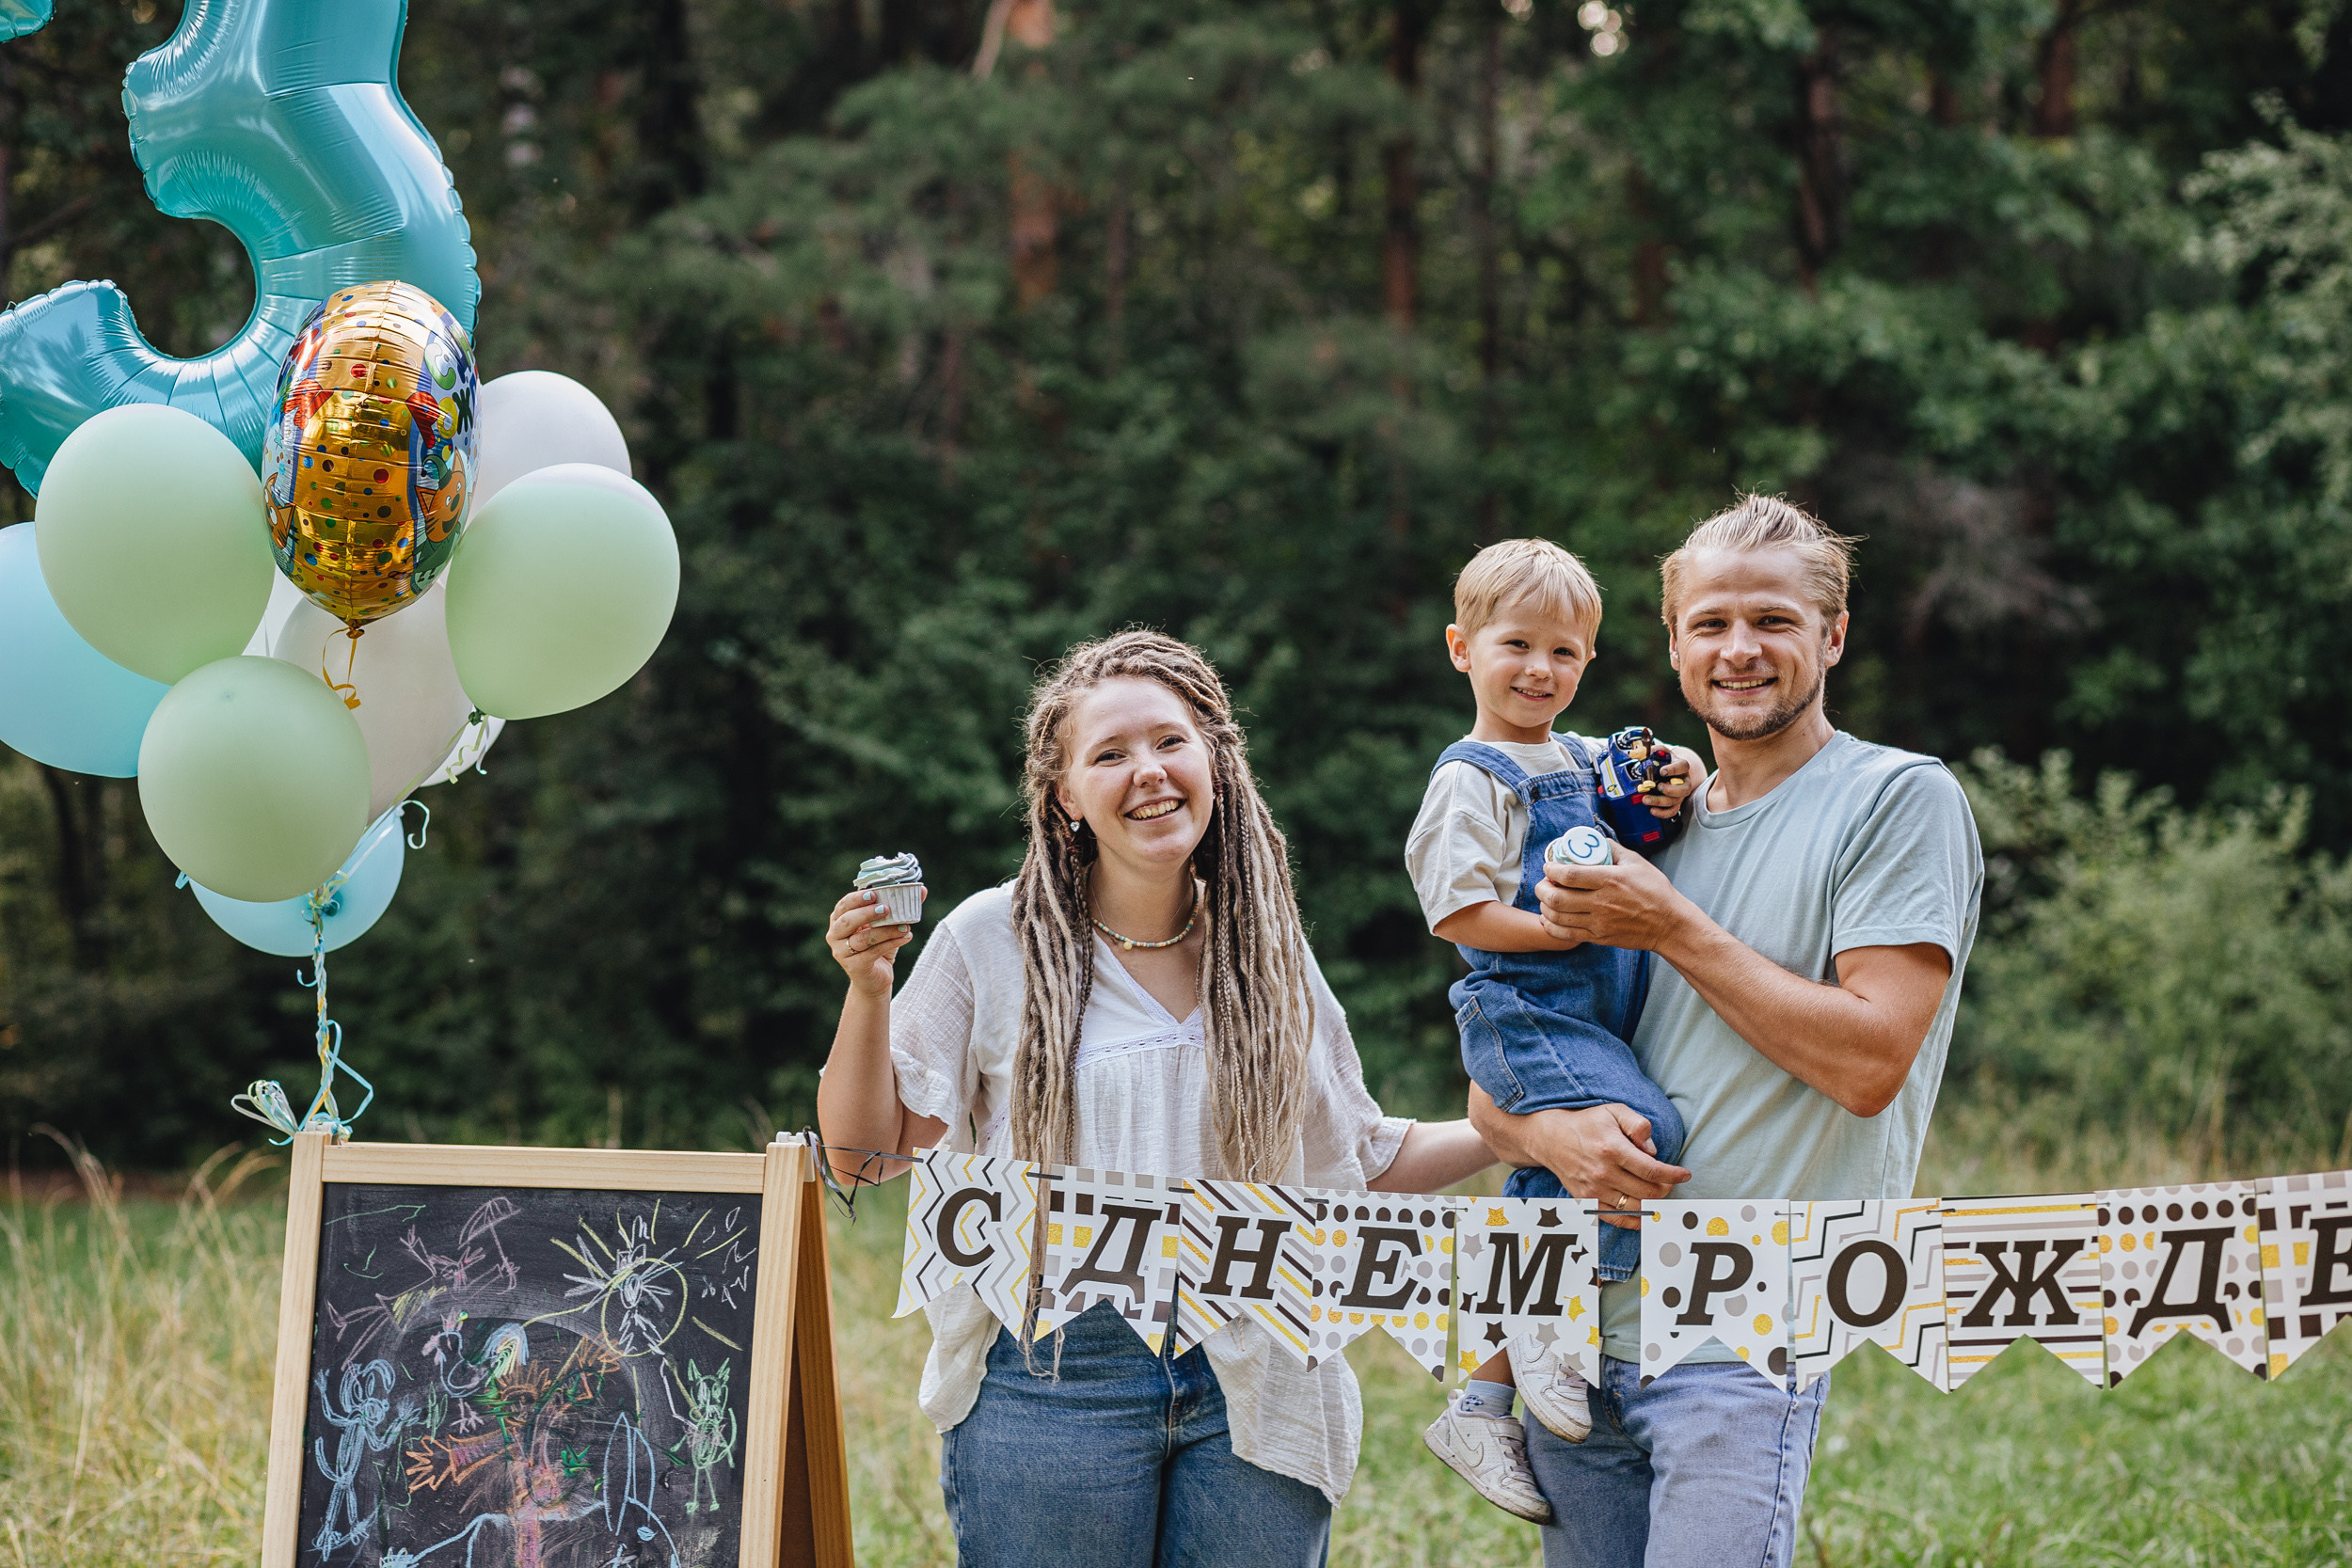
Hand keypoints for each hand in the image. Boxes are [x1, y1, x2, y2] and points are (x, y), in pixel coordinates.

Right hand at [826, 888, 920, 996]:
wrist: (875, 979)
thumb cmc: (878, 946)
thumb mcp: (886, 925)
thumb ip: (900, 907)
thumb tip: (922, 890)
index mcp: (839, 919)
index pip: (844, 905)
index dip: (857, 898)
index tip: (874, 893)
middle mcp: (835, 935)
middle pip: (847, 921)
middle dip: (866, 913)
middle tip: (886, 908)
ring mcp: (841, 952)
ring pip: (863, 938)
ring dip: (885, 931)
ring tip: (905, 926)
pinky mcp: (853, 966)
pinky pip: (872, 953)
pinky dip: (891, 944)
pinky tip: (906, 938)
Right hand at [1466, 1093, 1690, 1229]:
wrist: (1550, 1138)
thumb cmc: (1586, 1123)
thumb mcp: (1614, 1111)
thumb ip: (1638, 1125)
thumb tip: (1653, 1150)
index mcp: (1612, 1149)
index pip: (1652, 1170)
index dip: (1673, 1175)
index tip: (1685, 1174)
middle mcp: (1603, 1172)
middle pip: (1648, 1192)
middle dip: (1666, 1188)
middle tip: (1670, 1181)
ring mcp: (1594, 1189)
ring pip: (1635, 1207)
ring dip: (1653, 1203)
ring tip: (1658, 1194)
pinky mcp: (1586, 1200)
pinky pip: (1616, 1218)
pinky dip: (1634, 1220)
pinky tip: (1645, 1216)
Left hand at [1537, 848, 1690, 950]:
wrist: (1668, 924)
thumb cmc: (1655, 891)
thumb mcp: (1637, 862)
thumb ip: (1613, 849)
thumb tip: (1594, 839)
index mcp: (1610, 880)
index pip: (1569, 875)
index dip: (1551, 869)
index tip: (1549, 866)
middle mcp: (1602, 902)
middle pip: (1557, 898)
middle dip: (1542, 889)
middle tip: (1543, 883)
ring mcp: (1599, 922)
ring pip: (1558, 917)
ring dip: (1544, 907)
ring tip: (1545, 899)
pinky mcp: (1599, 937)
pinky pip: (1567, 934)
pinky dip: (1552, 926)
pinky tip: (1549, 919)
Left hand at [1645, 747, 1696, 819]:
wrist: (1668, 770)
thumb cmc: (1664, 761)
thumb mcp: (1659, 752)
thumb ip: (1650, 750)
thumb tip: (1636, 752)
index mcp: (1681, 766)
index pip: (1683, 766)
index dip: (1673, 769)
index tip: (1662, 771)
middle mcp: (1684, 780)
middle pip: (1685, 788)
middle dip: (1671, 789)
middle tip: (1658, 787)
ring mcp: (1680, 793)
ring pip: (1676, 800)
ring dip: (1661, 801)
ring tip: (1646, 800)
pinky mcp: (1675, 803)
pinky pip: (1672, 811)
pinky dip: (1663, 812)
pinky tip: (1652, 810)